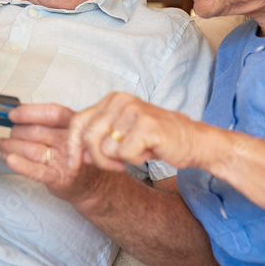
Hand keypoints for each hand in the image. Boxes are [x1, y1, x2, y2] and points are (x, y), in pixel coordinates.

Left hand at [0, 103, 107, 202]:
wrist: (94, 184)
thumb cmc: (77, 155)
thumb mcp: (71, 132)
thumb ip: (50, 122)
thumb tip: (20, 112)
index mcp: (74, 125)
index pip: (52, 114)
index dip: (30, 112)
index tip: (13, 114)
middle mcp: (70, 141)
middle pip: (36, 132)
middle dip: (16, 131)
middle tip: (9, 132)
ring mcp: (65, 160)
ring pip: (31, 149)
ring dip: (11, 146)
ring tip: (2, 144)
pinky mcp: (59, 178)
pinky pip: (37, 170)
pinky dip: (21, 165)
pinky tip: (10, 160)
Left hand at [67, 92, 202, 172]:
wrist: (192, 141)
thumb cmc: (155, 140)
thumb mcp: (121, 134)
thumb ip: (97, 138)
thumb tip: (76, 155)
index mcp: (111, 99)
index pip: (78, 122)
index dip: (72, 146)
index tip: (73, 165)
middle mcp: (120, 100)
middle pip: (88, 138)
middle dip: (98, 160)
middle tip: (117, 166)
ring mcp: (133, 110)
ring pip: (105, 149)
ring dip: (120, 160)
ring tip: (139, 151)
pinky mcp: (146, 125)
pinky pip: (125, 154)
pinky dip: (136, 160)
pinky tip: (149, 151)